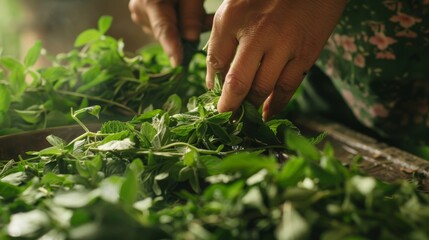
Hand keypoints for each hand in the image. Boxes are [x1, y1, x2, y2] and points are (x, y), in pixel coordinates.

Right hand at [129, 0, 211, 65]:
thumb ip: (191, 14)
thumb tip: (191, 39)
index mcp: (149, 2)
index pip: (164, 30)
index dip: (172, 47)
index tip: (178, 62)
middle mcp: (140, 10)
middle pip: (168, 33)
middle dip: (188, 31)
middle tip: (206, 20)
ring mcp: (142, 13)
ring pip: (171, 30)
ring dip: (189, 26)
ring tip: (205, 14)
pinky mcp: (148, 15)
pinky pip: (168, 25)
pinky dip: (185, 22)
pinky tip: (204, 17)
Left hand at [205, 0, 345, 119]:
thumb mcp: (237, 6)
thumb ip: (222, 38)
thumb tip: (214, 77)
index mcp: (233, 17)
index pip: (215, 60)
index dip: (212, 83)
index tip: (214, 96)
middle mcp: (257, 32)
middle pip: (237, 82)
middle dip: (229, 106)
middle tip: (226, 119)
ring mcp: (284, 45)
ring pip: (262, 89)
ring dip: (251, 108)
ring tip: (245, 118)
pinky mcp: (306, 54)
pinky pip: (287, 87)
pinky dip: (276, 105)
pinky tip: (267, 114)